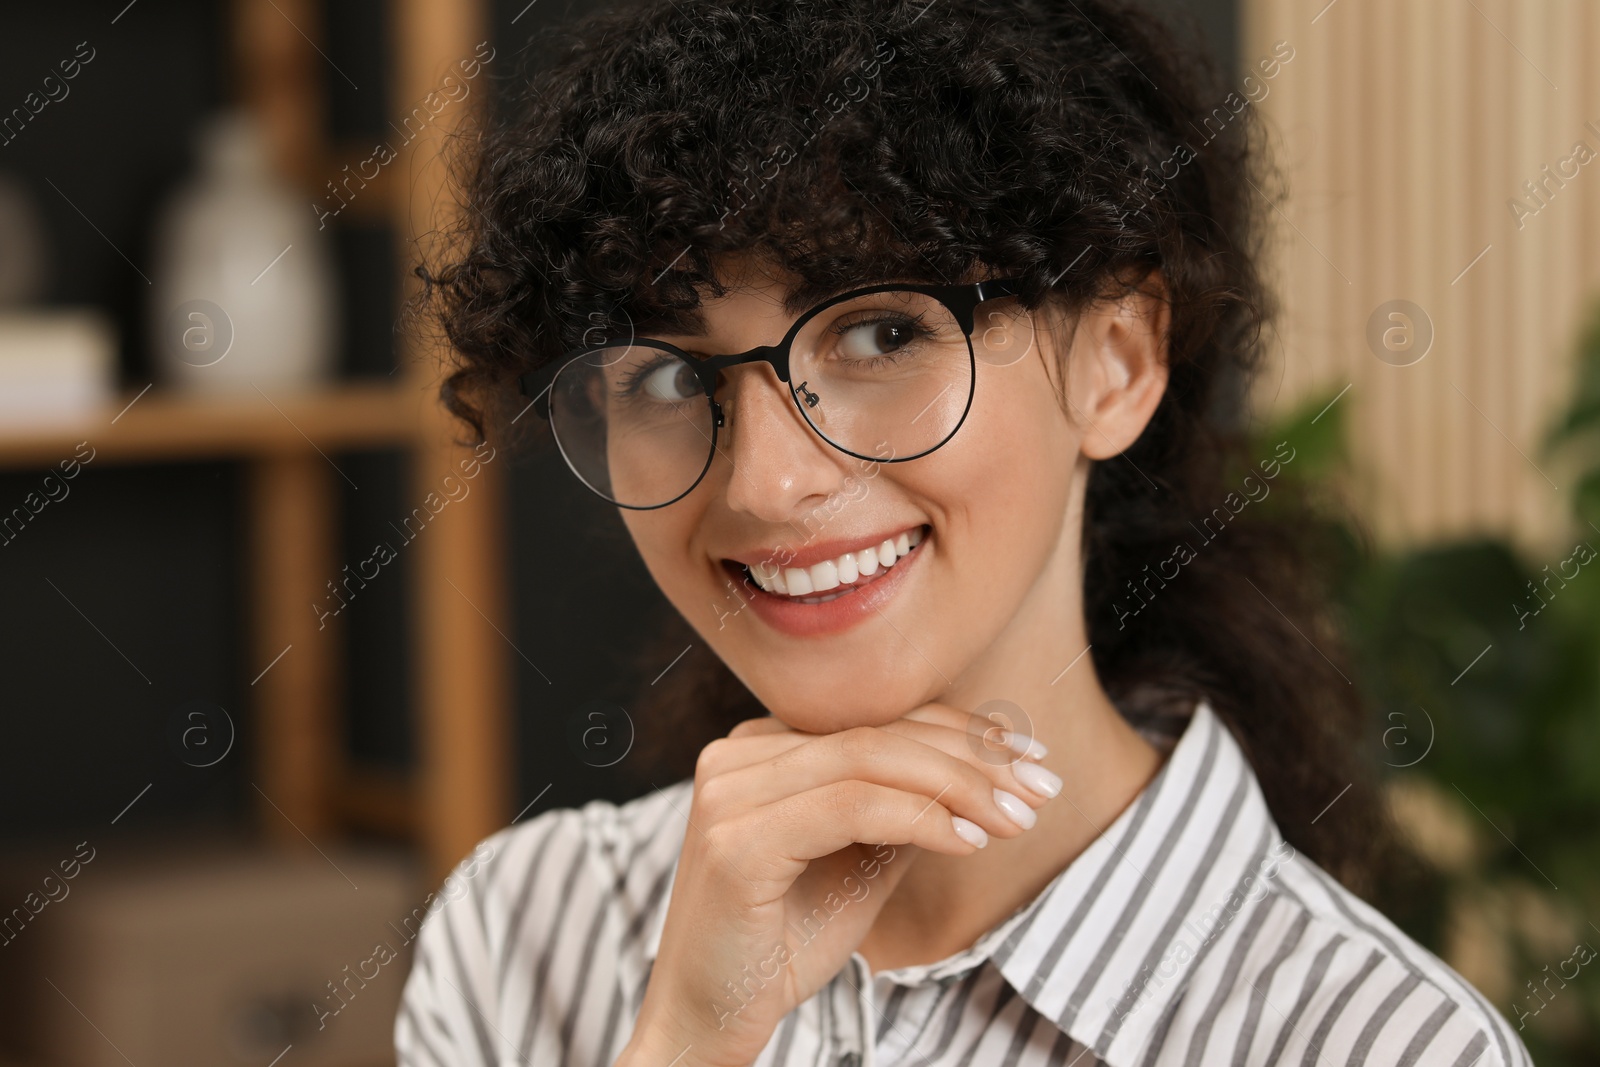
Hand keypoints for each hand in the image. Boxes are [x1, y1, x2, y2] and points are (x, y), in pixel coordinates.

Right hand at [616, 703, 1057, 1066]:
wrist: (707, 1020)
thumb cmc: (782, 944)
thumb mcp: (859, 861)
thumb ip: (902, 809)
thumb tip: (983, 772)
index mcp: (760, 749)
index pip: (877, 719)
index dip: (962, 732)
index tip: (1031, 760)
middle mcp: (737, 755)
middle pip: (878, 733)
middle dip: (974, 758)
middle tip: (1042, 789)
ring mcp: (729, 792)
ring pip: (869, 760)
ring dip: (960, 786)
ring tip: (1018, 819)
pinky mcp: (734, 839)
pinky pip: (849, 806)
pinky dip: (920, 817)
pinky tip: (970, 840)